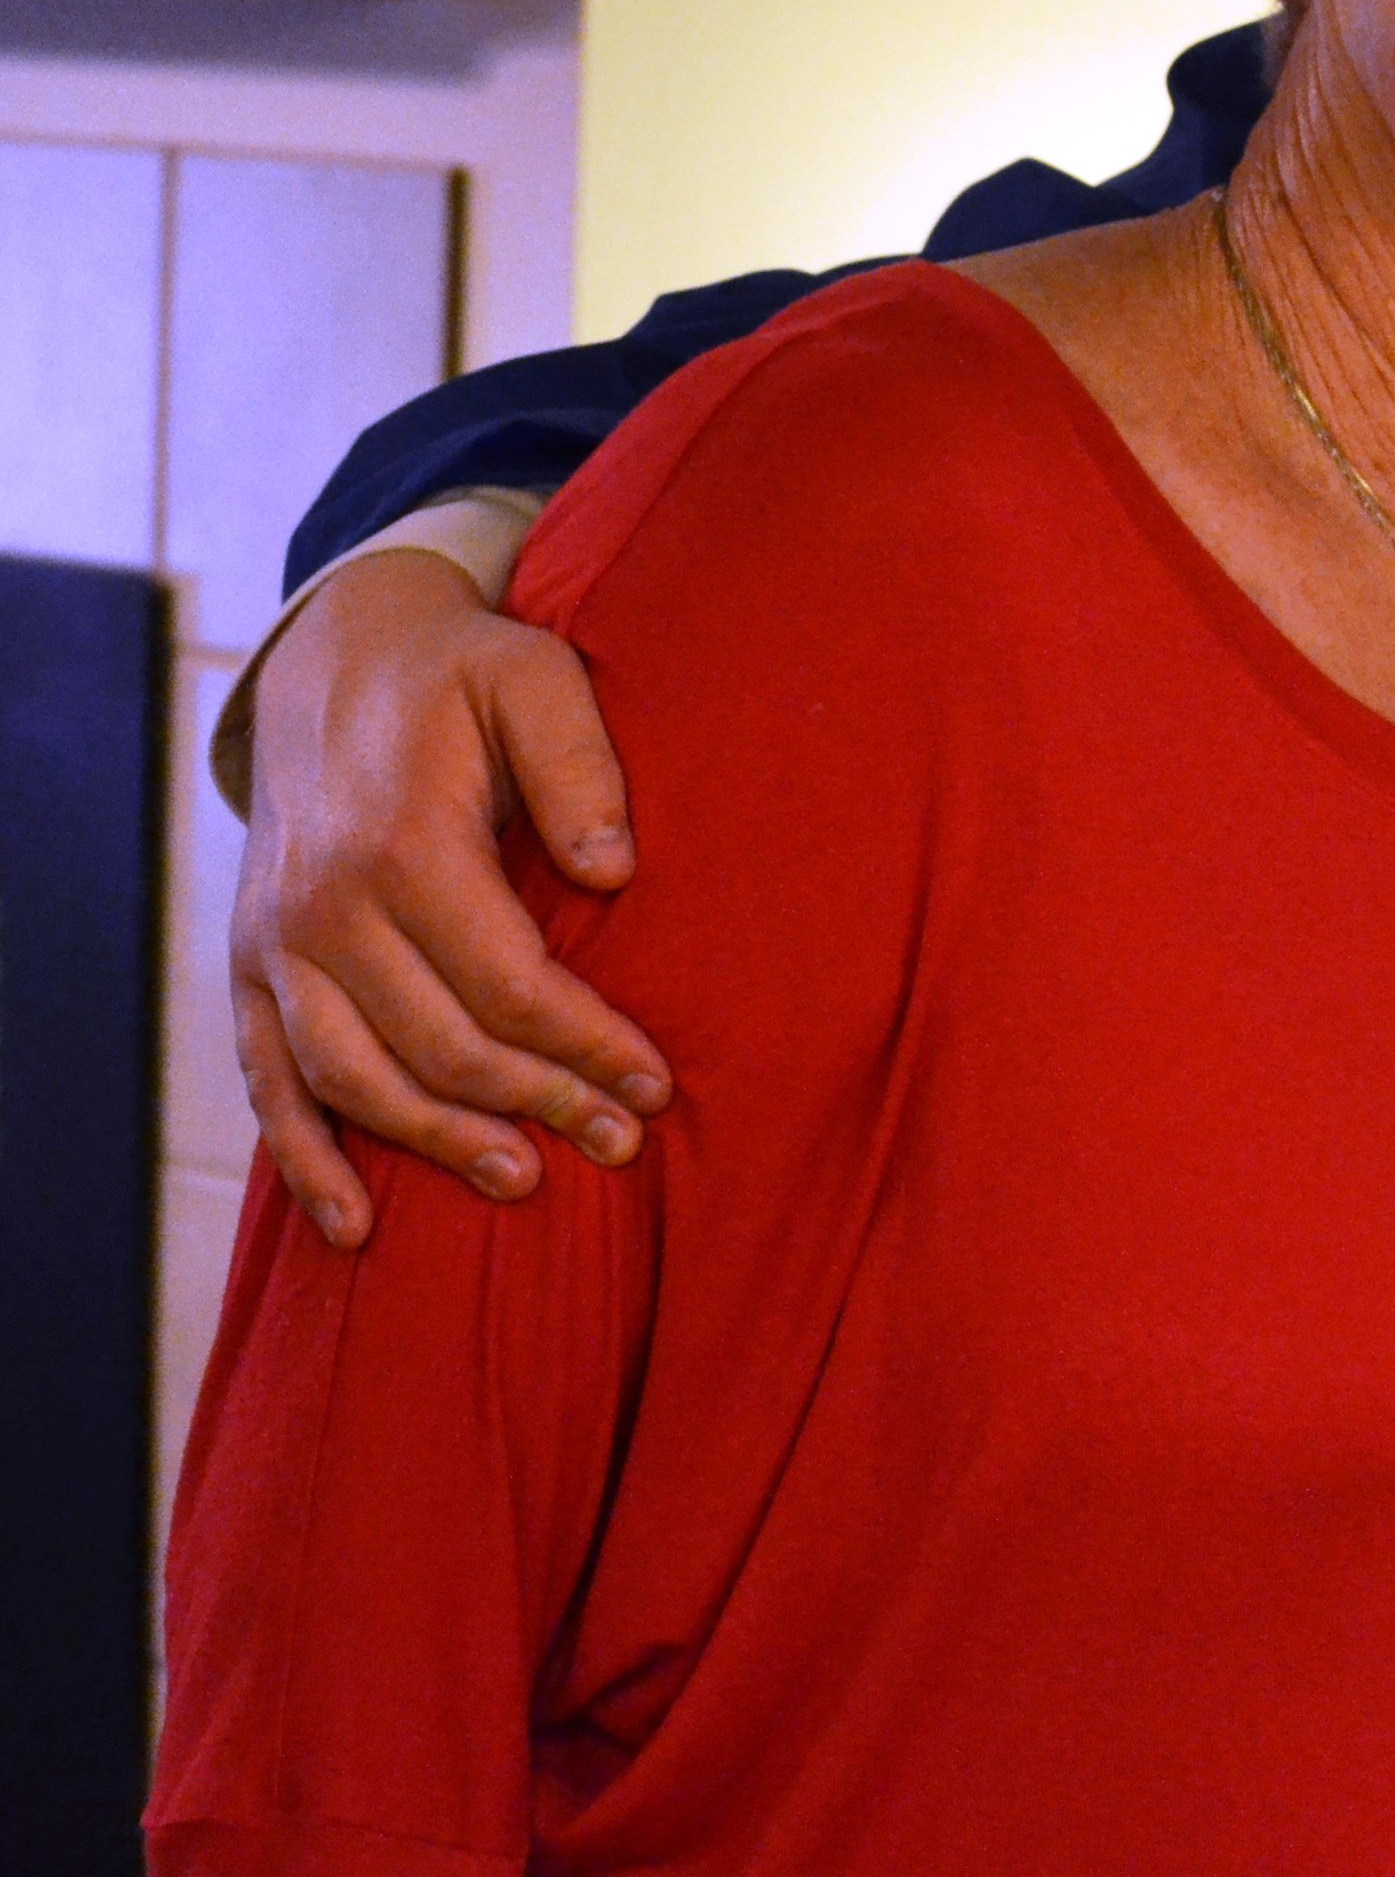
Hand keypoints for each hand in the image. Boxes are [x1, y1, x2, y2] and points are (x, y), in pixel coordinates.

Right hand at [232, 549, 670, 1245]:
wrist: (333, 660)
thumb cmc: (458, 675)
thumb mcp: (535, 678)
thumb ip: (579, 765)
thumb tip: (617, 872)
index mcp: (399, 845)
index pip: (508, 983)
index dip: (586, 1044)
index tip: (655, 1085)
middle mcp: (322, 910)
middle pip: (440, 1045)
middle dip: (538, 1103)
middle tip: (620, 1144)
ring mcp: (275, 947)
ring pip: (355, 1080)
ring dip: (438, 1143)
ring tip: (525, 1184)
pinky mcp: (250, 969)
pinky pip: (269, 1082)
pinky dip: (306, 1159)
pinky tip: (355, 1226)